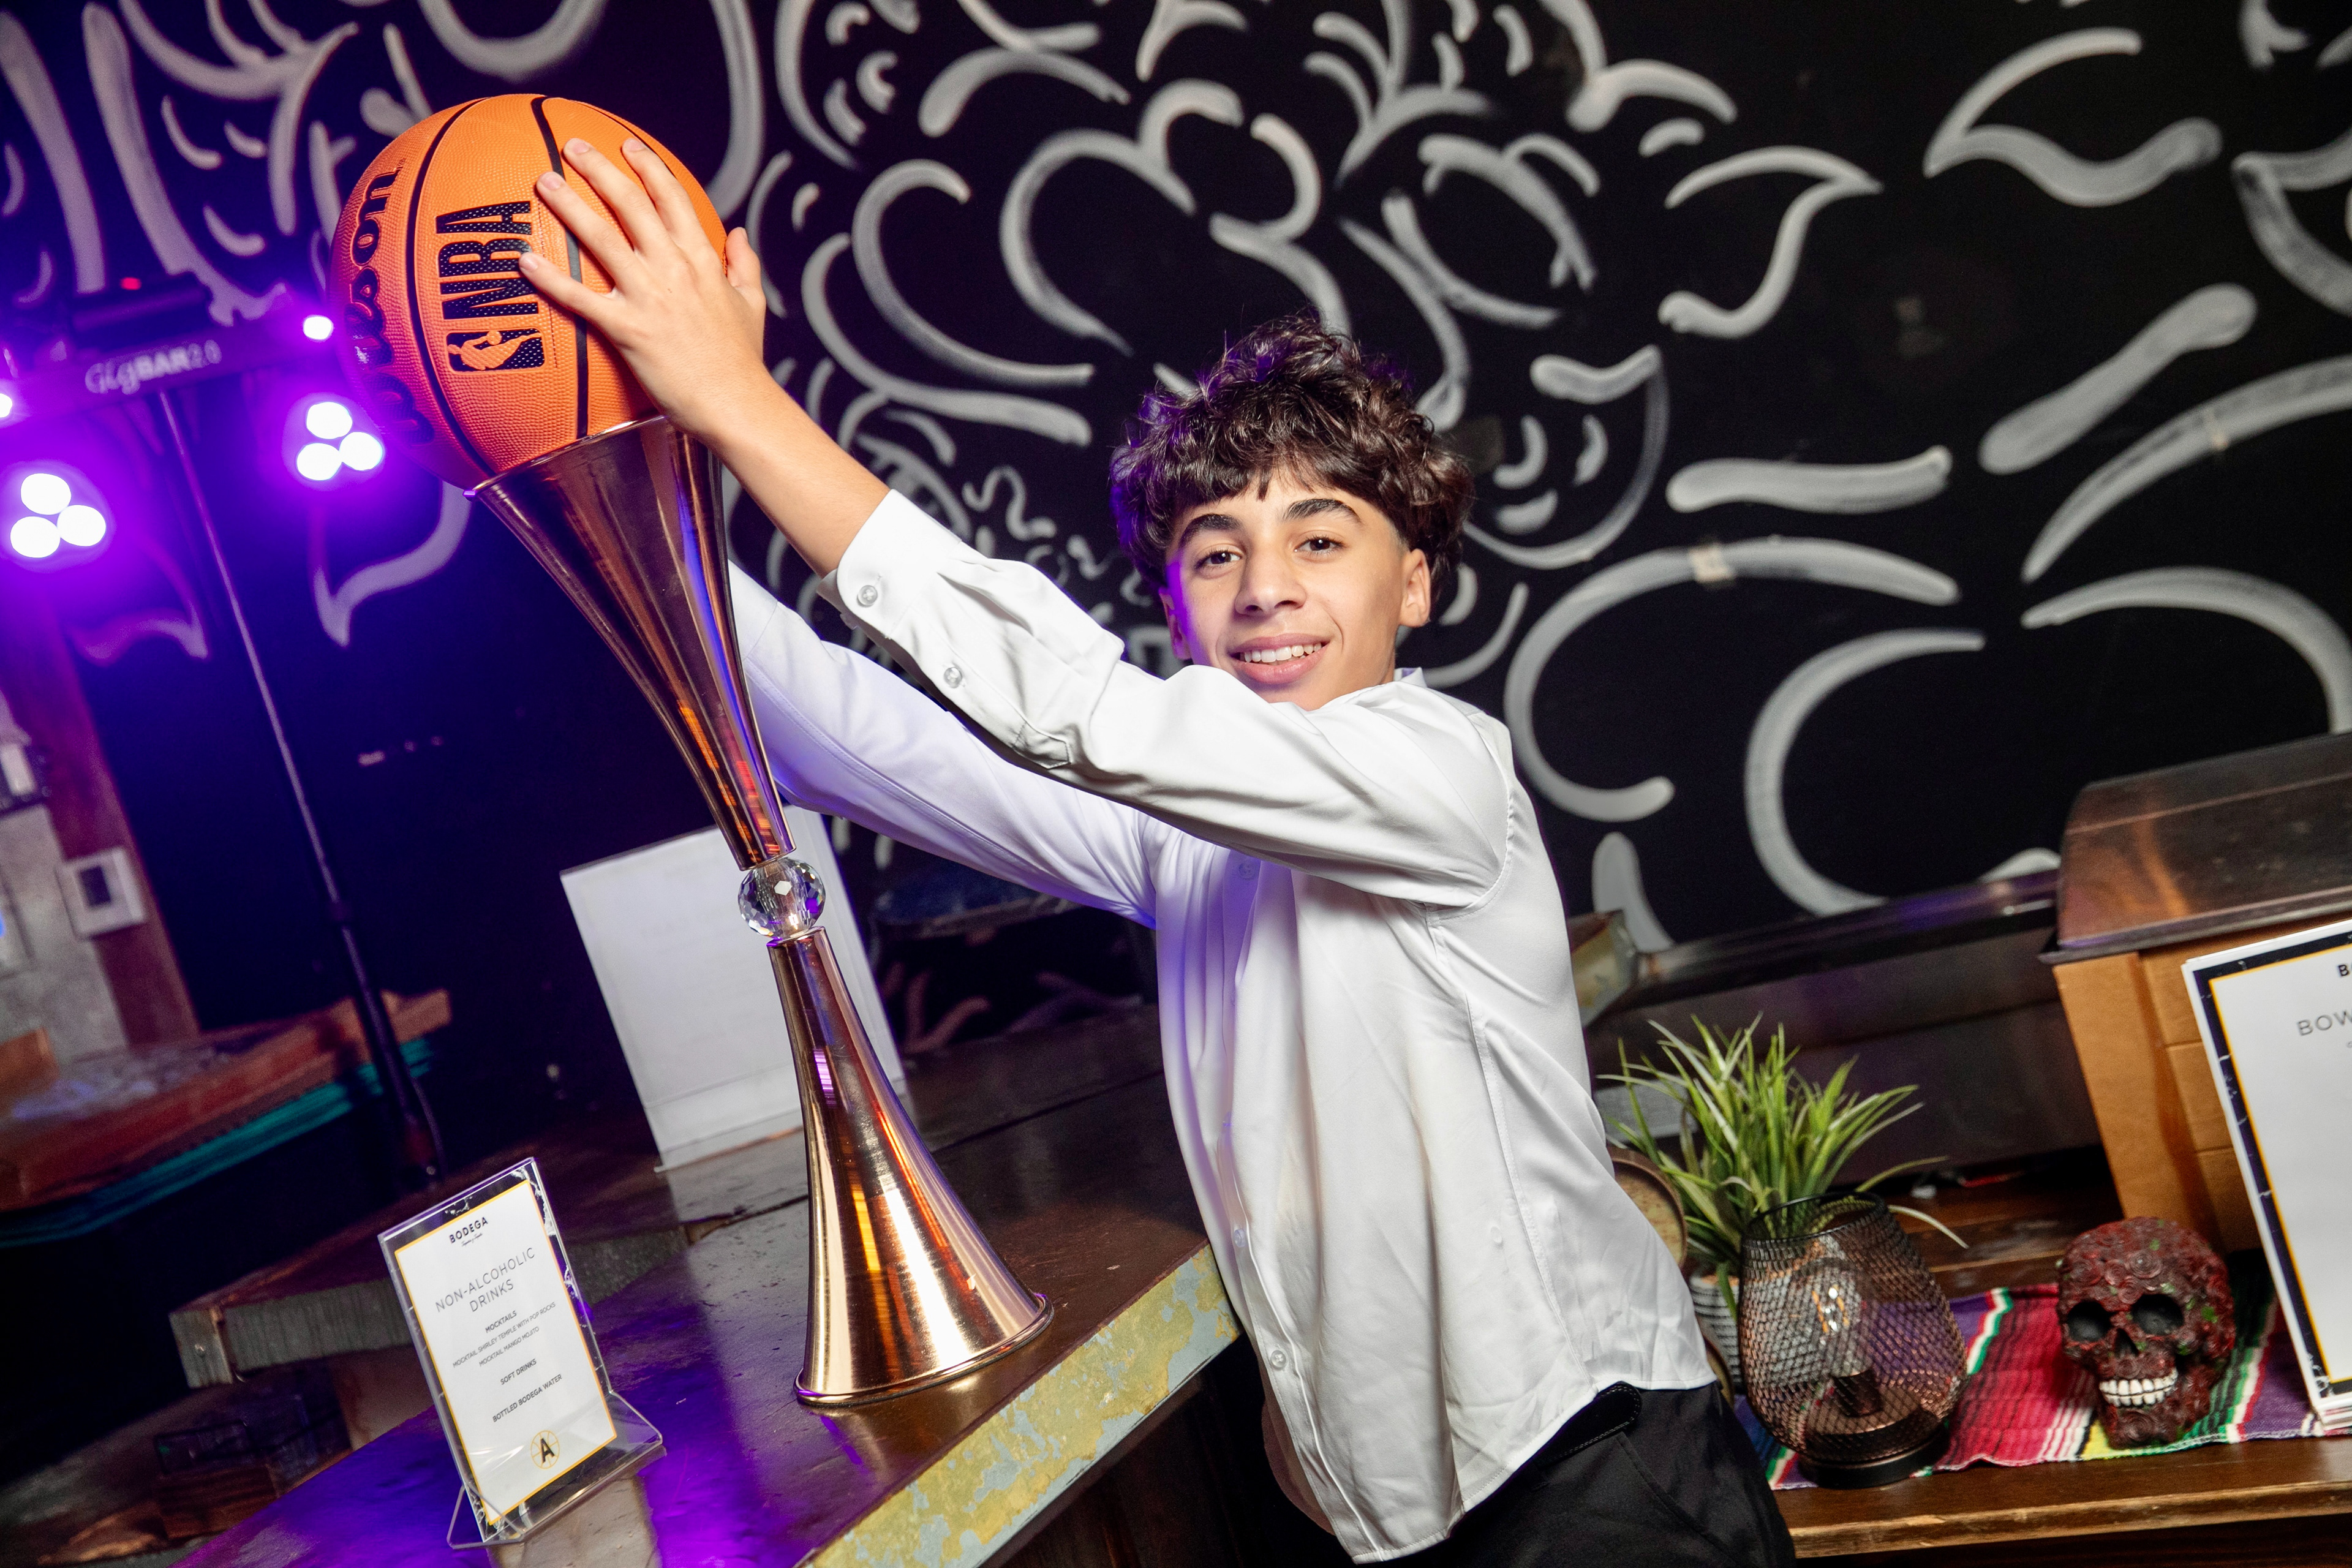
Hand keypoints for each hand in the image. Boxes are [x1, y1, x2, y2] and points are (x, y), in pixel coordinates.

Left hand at [519, 138, 775, 444]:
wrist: (737, 405)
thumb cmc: (743, 361)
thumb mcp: (752, 305)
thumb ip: (743, 264)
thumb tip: (739, 233)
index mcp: (703, 260)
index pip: (673, 197)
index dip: (648, 166)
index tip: (627, 145)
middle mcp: (674, 269)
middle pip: (630, 204)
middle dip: (598, 169)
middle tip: (573, 147)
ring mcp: (649, 297)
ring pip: (601, 238)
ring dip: (569, 205)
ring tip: (543, 182)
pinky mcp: (628, 329)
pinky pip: (580, 297)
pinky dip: (550, 278)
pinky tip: (525, 261)